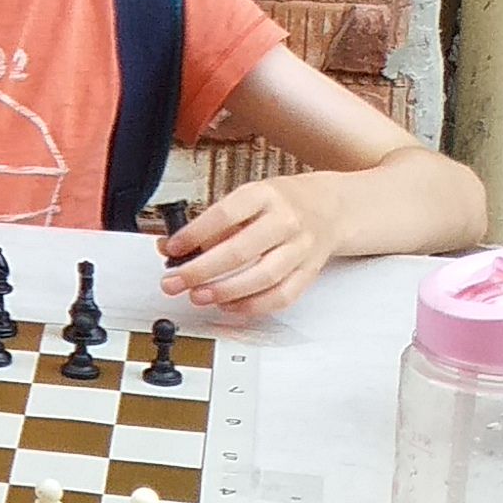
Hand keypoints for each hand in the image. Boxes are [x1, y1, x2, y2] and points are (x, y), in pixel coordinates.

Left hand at [160, 173, 348, 314]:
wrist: (332, 208)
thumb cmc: (282, 202)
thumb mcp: (248, 198)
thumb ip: (212, 223)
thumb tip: (171, 247)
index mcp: (265, 195)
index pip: (225, 215)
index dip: (194, 234)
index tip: (171, 248)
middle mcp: (285, 221)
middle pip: (240, 251)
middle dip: (201, 271)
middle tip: (175, 282)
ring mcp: (301, 248)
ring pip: (263, 277)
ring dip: (225, 292)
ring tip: (199, 296)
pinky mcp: (309, 272)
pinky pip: (282, 296)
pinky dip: (253, 306)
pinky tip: (229, 305)